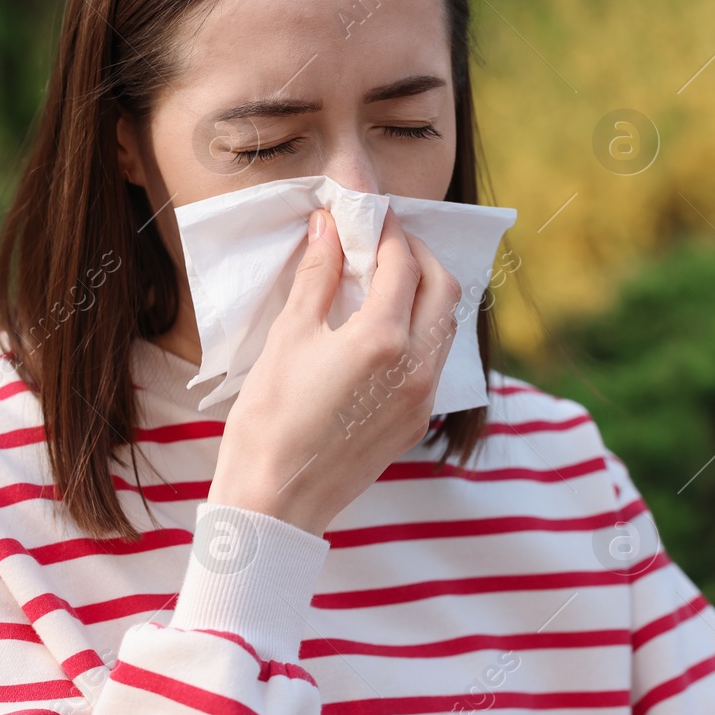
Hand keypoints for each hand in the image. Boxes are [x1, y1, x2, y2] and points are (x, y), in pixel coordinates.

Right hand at [206, 205, 462, 535]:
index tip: (371, 213)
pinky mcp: (416, 422)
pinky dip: (419, 332)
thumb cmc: (270, 419)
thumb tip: (328, 228)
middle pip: (444, 288)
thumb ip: (317, 276)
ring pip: (445, 327)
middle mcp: (416, 368)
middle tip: (386, 243)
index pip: (402, 264)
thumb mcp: (289, 337)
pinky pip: (433, 362)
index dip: (388, 230)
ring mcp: (422, 398)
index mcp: (383, 340)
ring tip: (385, 282)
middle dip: (420, 256)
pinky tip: (384, 330)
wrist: (276, 501)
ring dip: (425, 294)